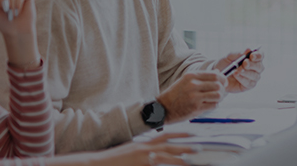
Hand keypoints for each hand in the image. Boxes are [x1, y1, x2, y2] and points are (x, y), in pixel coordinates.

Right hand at [80, 132, 197, 165]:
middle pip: (168, 145)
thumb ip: (143, 150)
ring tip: (191, 161)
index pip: (164, 135)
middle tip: (200, 147)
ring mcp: (141, 158)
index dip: (179, 134)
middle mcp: (143, 149)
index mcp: (143, 144)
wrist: (96, 163)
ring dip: (179, 160)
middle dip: (185, 146)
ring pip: (164, 157)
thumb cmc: (114, 160)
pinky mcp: (139, 165)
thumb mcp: (130, 150)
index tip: (193, 133)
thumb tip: (154, 153)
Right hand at [157, 71, 225, 122]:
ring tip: (215, 99)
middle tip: (221, 92)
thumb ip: (202, 77)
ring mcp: (195, 97)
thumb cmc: (175, 94)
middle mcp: (193, 85)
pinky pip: (213, 105)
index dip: (222, 78)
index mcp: (191, 76)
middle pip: (218, 85)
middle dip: (223, 88)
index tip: (224, 82)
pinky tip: (209, 104)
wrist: (162, 108)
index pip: (215, 75)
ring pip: (218, 95)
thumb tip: (218, 72)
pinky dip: (214, 105)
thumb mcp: (186, 81)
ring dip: (219, 98)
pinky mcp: (196, 108)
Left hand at [214, 49, 264, 92]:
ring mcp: (253, 77)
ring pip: (255, 76)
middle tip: (244, 63)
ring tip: (236, 71)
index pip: (260, 56)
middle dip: (252, 65)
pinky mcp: (249, 86)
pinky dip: (242, 79)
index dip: (258, 55)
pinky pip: (249, 83)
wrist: (218, 75)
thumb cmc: (225, 64)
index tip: (251, 56)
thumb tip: (248, 50)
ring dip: (246, 73)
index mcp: (253, 58)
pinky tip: (236, 76)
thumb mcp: (229, 56)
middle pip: (259, 66)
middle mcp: (256, 68)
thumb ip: (238, 53)